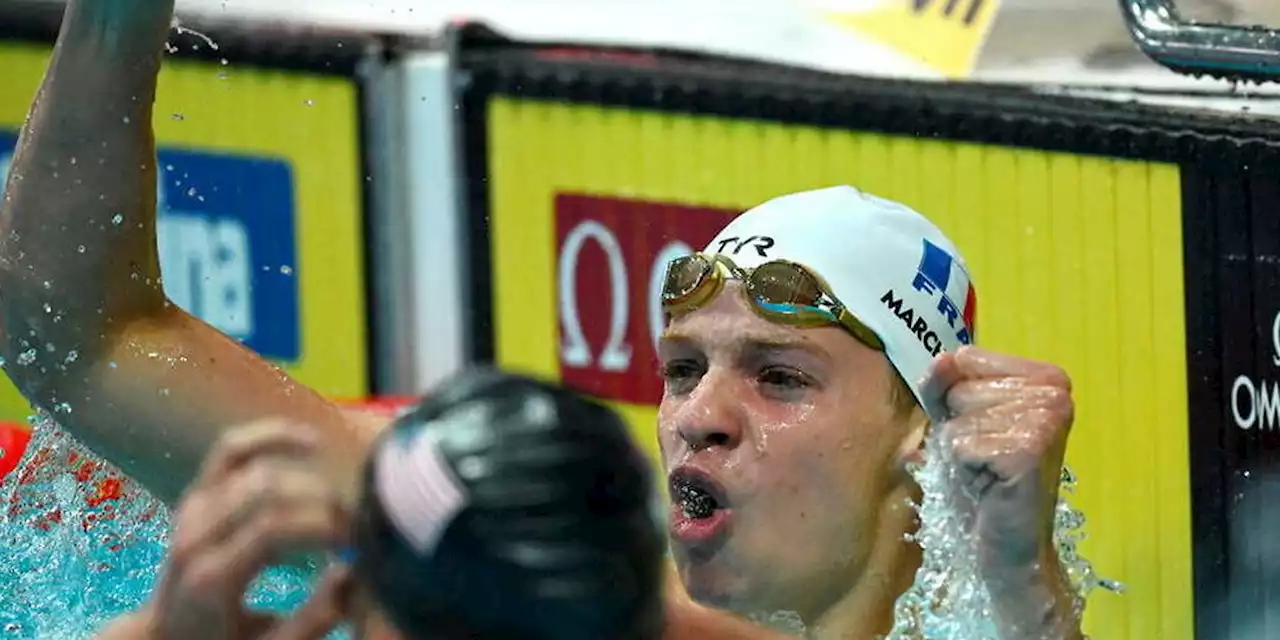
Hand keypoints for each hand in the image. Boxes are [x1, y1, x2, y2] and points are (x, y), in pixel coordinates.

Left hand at [143, 420, 352, 639]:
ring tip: (338, 503)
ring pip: (255, 465)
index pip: (273, 527)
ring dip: (308, 478)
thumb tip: (355, 571)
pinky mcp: (198, 491)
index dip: (324, 524)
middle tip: (354, 526)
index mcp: (212, 576)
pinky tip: (311, 442)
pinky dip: (272, 436)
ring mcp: (194, 507)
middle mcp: (197, 533)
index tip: (359, 541)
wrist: (165, 637)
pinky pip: (233, 448)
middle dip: (322, 500)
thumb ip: (315, 617)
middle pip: (267, 490)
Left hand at [928, 346, 1080, 637]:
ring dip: (961, 449)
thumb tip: (944, 358)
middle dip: (960, 426)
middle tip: (987, 458)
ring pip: (959, 415)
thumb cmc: (983, 479)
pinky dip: (964, 468)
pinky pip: (961, 443)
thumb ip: (942, 383)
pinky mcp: (1028, 450)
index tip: (983, 431)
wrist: (1007, 545)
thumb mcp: (955, 419)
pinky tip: (990, 484)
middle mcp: (1056, 391)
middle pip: (960, 386)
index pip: (966, 358)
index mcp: (1047, 376)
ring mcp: (1046, 419)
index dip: (957, 399)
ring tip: (988, 470)